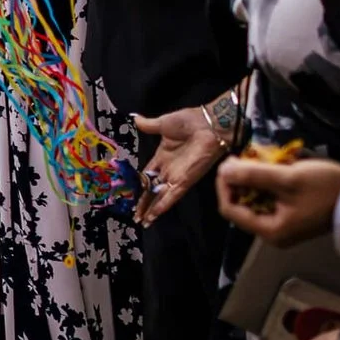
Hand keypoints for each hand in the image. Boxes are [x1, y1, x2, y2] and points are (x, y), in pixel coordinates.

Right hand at [132, 107, 227, 225]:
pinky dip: (162, 206)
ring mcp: (177, 176)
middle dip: (144, 202)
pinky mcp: (185, 181)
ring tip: (143, 221)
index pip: (147, 175)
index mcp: (162, 157)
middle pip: (153, 190)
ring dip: (151, 209)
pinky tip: (154, 215)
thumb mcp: (163, 123)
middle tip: (136, 215)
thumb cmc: (189, 122)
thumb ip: (148, 126)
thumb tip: (135, 119)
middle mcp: (169, 169)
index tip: (131, 194)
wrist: (208, 124)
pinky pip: (172, 196)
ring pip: (161, 197)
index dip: (140, 185)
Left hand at [219, 156, 339, 245]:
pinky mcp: (292, 215)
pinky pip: (270, 197)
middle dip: (242, 178)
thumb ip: (252, 175)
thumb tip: (223, 170)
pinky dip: (269, 181)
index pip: (229, 208)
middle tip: (249, 157)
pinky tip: (278, 166)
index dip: (224, 184)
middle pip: (241, 202)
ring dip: (256, 177)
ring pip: (255, 197)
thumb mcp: (287, 178)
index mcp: (269, 230)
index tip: (230, 162)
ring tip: (266, 159)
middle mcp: (273, 232)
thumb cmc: (326, 190)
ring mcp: (283, 224)